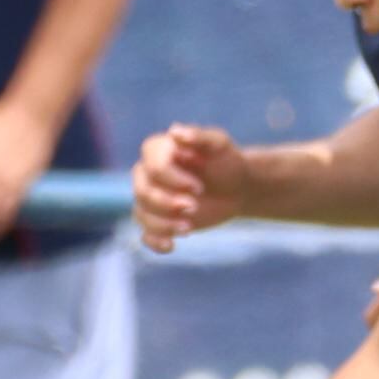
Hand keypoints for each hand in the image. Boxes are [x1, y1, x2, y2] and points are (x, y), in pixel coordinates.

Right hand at [134, 122, 250, 253]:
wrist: (237, 187)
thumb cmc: (226, 161)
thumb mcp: (220, 145)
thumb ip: (200, 136)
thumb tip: (175, 131)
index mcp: (158, 152)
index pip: (151, 165)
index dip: (171, 178)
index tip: (198, 187)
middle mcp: (147, 175)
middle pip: (142, 191)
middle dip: (166, 202)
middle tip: (194, 206)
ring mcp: (151, 199)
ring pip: (142, 214)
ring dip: (163, 223)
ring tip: (189, 227)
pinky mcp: (158, 220)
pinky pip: (145, 234)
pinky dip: (155, 242)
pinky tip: (171, 246)